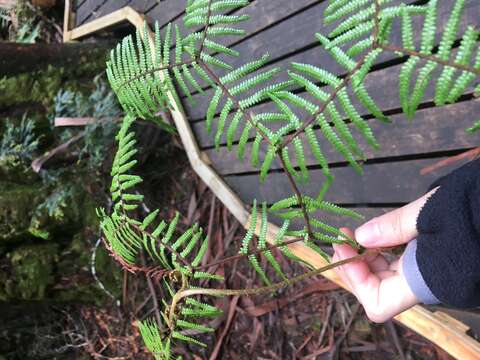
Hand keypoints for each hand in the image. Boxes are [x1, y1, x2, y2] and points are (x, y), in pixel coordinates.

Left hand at [332, 189, 436, 321]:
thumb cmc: (475, 207)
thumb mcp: (430, 210)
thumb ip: (393, 226)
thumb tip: (362, 237)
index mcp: (427, 280)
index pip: (378, 304)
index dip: (355, 280)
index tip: (343, 249)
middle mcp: (428, 284)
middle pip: (378, 290)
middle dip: (356, 265)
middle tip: (343, 236)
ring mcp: (432, 275)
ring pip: (389, 277)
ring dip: (368, 258)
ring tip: (355, 233)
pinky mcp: (435, 263)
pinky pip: (402, 266)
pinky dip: (385, 252)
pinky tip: (378, 234)